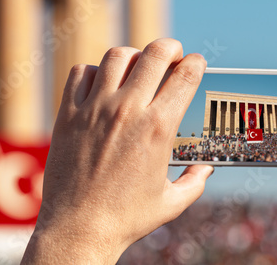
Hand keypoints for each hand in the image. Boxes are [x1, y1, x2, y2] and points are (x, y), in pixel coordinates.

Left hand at [22, 38, 213, 263]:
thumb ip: (196, 182)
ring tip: (138, 67)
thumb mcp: (171, 203)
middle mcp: (128, 110)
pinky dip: (96, 71)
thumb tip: (207, 169)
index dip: (196, 63)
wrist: (79, 229)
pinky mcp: (69, 114)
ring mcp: (96, 109)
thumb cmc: (127, 218)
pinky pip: (83, 73)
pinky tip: (103, 84)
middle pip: (155, 53)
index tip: (197, 63)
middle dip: (170, 47)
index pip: (186, 76)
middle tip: (172, 54)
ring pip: (118, 56)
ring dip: (134, 55)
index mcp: (158, 128)